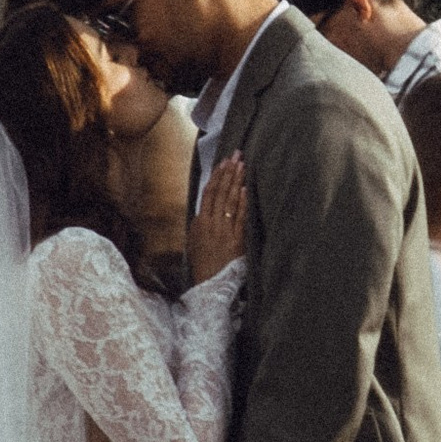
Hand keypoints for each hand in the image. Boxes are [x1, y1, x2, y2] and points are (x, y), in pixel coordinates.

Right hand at [189, 155, 248, 287]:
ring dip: (236, 181)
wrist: (209, 286)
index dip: (216, 176)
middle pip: (219, 192)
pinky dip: (242, 202)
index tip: (223, 162)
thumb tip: (206, 209)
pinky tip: (245, 189)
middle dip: (228, 172)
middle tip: (236, 155)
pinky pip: (239, 217)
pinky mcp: (236, 240)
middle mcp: (210, 224)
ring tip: (242, 165)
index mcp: (199, 222)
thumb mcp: (195, 241)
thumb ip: (201, 224)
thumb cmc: (203, 265)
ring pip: (229, 201)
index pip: (208, 193)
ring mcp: (223, 231)